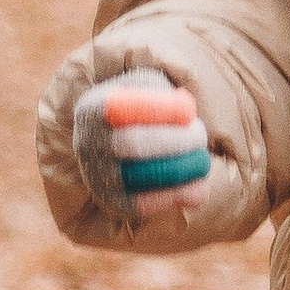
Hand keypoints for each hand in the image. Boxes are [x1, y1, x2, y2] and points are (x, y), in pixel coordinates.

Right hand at [72, 75, 213, 223]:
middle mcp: (88, 145)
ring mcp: (99, 178)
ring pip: (147, 176)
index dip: (163, 109)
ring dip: (186, 167)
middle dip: (180, 140)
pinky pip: (152, 205)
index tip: (189, 109)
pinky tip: (198, 183)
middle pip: (137, 144)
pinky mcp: (116, 204)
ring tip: (201, 159)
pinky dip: (182, 194)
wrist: (113, 142)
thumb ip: (160, 90)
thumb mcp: (143, 85)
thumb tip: (183, 108)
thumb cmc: (138, 107)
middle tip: (200, 136)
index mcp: (93, 109)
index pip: (124, 108)